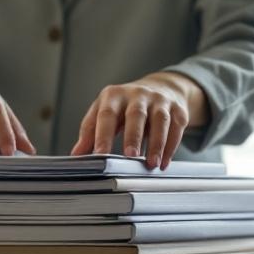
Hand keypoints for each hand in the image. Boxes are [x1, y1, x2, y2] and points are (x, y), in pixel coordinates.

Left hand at [72, 72, 207, 169]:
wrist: (161, 88)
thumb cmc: (125, 106)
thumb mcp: (105, 112)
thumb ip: (90, 132)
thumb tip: (76, 155)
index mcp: (114, 95)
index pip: (106, 114)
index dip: (102, 134)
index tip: (100, 154)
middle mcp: (137, 95)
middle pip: (135, 114)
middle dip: (133, 136)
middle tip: (131, 157)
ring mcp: (159, 100)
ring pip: (160, 120)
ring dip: (157, 143)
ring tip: (151, 164)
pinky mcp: (177, 109)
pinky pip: (176, 128)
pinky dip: (171, 146)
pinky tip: (164, 162)